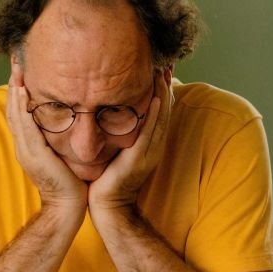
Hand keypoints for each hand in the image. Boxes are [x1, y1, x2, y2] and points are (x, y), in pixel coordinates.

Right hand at [6, 69, 87, 210]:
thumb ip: (58, 140)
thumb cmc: (69, 184)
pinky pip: (25, 125)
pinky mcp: (35, 153)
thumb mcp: (61, 155)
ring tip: (17, 70)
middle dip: (14, 85)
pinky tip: (24, 92)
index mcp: (28, 146)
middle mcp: (23, 146)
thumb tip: (68, 121)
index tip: (22, 71)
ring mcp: (27, 150)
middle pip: (13, 110)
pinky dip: (22, 107)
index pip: (19, 114)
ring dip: (15, 91)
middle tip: (16, 62)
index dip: (18, 93)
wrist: (67, 207)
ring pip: (16, 114)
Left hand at [89, 71, 173, 213]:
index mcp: (150, 144)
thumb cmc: (108, 180)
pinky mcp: (138, 159)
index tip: (161, 69)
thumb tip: (113, 112)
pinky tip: (157, 99)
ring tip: (163, 73)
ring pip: (161, 119)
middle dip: (166, 87)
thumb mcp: (118, 150)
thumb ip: (121, 133)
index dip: (163, 90)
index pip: (160, 112)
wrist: (107, 207)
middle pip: (165, 111)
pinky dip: (155, 116)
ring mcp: (148, 153)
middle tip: (166, 63)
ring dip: (163, 95)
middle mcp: (153, 147)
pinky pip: (149, 134)